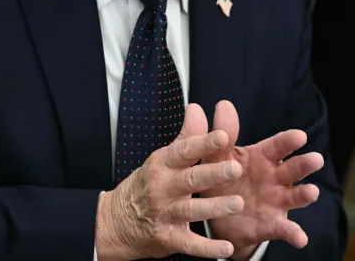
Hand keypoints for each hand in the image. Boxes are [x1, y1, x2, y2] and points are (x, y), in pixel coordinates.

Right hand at [95, 104, 246, 260]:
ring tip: (237, 203)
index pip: (184, 151)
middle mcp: (163, 188)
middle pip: (190, 179)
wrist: (116, 222)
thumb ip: (186, 136)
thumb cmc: (147, 184)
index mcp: (163, 164)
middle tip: (235, 169)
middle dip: (212, 174)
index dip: (203, 143)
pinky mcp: (168, 238)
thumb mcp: (162, 158)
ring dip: (214, 207)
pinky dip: (207, 248)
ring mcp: (165, 214)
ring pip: (191, 211)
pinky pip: (190, 244)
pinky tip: (226, 248)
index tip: (223, 136)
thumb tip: (197, 108)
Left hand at [202, 101, 323, 259]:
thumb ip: (222, 134)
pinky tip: (300, 238)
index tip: (300, 136)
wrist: (217, 214)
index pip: (277, 146)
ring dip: (305, 194)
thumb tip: (222, 104)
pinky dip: (294, 233)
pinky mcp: (272, 224)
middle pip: (293, 169)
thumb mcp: (218, 156)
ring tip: (312, 192)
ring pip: (295, 196)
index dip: (288, 141)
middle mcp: (275, 177)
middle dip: (304, 164)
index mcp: (262, 157)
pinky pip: (285, 229)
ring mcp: (277, 201)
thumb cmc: (222, 177)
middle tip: (316, 159)